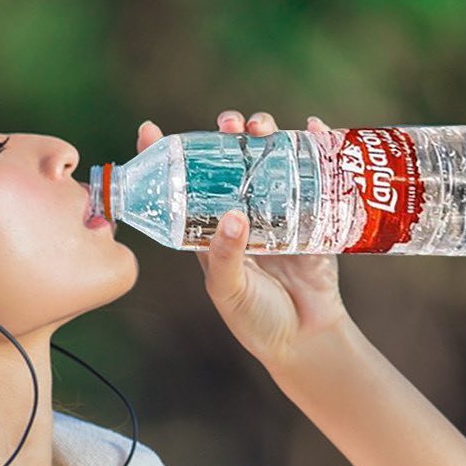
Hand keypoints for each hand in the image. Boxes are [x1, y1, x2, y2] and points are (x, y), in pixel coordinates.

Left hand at [136, 110, 355, 372]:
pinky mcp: (312, 214)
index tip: (149, 131)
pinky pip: (314, 173)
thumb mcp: (230, 291)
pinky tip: (315, 129)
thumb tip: (233, 216)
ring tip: (261, 126)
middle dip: (226, 134)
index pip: (182, 188)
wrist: (305, 340)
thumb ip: (226, 258)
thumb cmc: (257, 321)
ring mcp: (277, 211)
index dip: (165, 158)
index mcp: (210, 232)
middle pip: (230, 162)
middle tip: (228, 125)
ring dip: (265, 133)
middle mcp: (241, 214)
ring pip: (269, 159)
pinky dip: (316, 146)